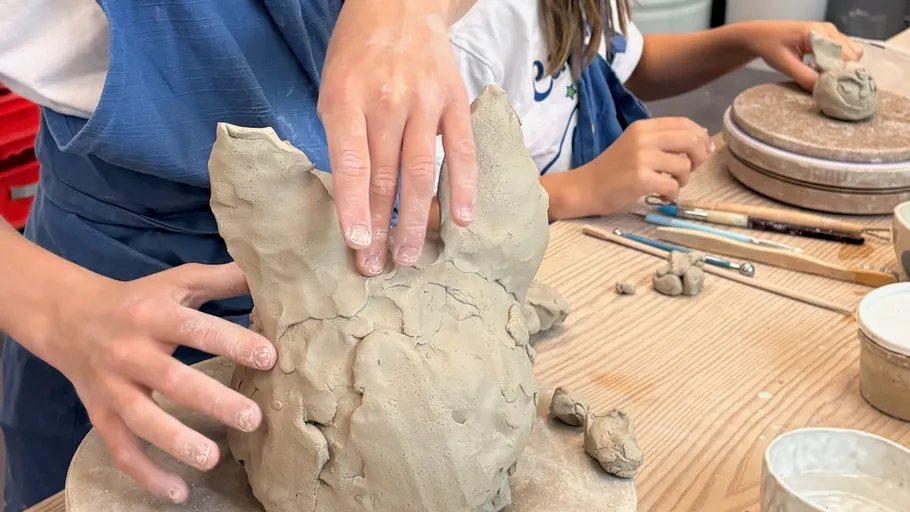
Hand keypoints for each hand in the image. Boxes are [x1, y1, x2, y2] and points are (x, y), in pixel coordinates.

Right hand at [43, 263, 275, 502]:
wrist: (71, 318)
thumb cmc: (140, 300)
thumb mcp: (178, 282)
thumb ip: (222, 279)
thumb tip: (269, 273)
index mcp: (154, 315)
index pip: (196, 329)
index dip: (232, 342)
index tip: (269, 357)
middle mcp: (130, 351)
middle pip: (172, 379)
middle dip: (213, 401)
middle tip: (252, 419)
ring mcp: (113, 387)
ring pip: (142, 420)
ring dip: (177, 441)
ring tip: (212, 459)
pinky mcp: (101, 415)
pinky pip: (122, 450)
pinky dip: (147, 474)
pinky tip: (178, 492)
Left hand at [318, 0, 477, 275]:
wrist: (400, 4)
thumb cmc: (358, 52)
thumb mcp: (333, 86)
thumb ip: (343, 137)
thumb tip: (354, 197)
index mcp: (347, 98)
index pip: (350, 163)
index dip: (353, 207)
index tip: (357, 244)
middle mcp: (387, 101)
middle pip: (384, 177)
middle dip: (380, 227)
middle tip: (377, 267)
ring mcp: (425, 102)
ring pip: (421, 172)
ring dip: (416, 220)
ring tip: (410, 257)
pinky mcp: (455, 102)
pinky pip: (461, 152)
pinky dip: (462, 188)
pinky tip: (461, 220)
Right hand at [550, 118, 712, 218]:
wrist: (585, 188)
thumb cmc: (612, 169)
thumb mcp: (636, 146)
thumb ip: (664, 141)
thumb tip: (704, 143)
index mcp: (643, 127)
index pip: (683, 123)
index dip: (700, 137)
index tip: (702, 151)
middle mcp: (643, 138)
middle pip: (691, 141)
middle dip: (699, 158)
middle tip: (688, 171)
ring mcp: (641, 158)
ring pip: (684, 166)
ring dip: (682, 180)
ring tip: (668, 186)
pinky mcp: (640, 179)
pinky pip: (672, 186)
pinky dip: (671, 195)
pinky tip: (661, 197)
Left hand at [742, 21, 862, 90]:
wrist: (760, 36)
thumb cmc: (770, 46)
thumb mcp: (784, 64)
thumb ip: (804, 76)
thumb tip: (823, 90)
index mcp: (819, 32)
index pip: (845, 55)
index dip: (842, 73)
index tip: (835, 87)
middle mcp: (829, 30)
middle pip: (853, 54)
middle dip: (844, 71)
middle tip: (830, 86)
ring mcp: (830, 33)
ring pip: (850, 54)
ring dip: (841, 69)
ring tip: (825, 80)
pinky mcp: (828, 39)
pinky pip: (842, 54)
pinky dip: (837, 65)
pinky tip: (823, 73)